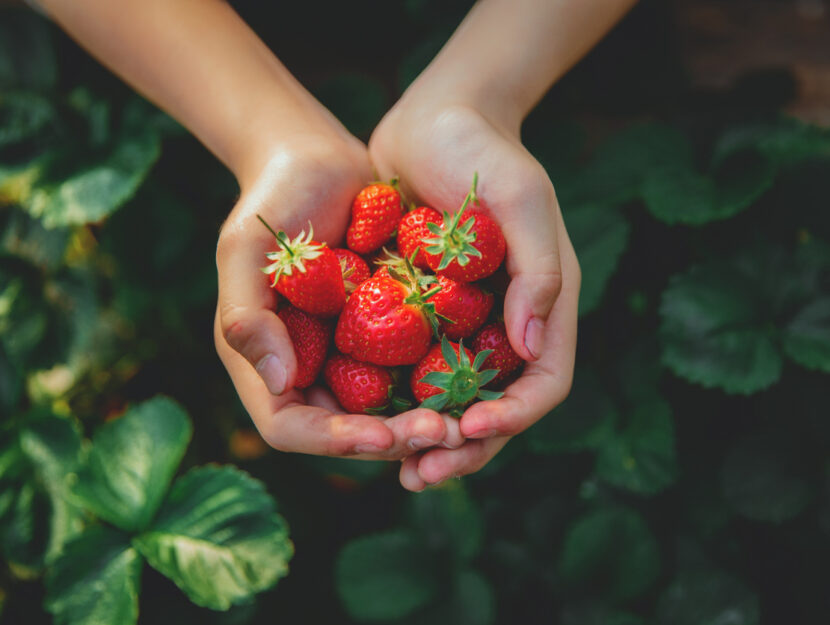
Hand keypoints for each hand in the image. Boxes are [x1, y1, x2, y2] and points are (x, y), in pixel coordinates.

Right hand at [215, 133, 463, 459]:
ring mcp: (345, 354)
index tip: (384, 436)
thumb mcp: (246, 250)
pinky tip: (474, 381)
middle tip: (444, 432)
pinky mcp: (382, 333)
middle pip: (345, 430)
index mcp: (264, 361)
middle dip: (392, 438)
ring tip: (464, 419)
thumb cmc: (273, 199)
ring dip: (421, 420)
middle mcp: (305, 368)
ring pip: (383, 410)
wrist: (318, 161)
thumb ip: (247, 315)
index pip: (290, 426)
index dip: (334, 440)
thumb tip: (276, 383)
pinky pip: (408, 370)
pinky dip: (436, 383)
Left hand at [369, 102, 580, 489]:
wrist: (433, 119)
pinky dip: (398, 401)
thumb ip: (539, 271)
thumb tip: (533, 348)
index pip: (543, 382)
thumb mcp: (521, 199)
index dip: (512, 416)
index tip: (468, 426)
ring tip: (397, 468)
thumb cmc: (483, 152)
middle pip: (497, 406)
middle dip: (466, 446)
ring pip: (454, 399)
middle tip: (422, 474)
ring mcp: (466, 323)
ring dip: (430, 438)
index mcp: (543, 304)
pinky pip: (414, 370)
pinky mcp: (423, 314)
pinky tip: (366, 420)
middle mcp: (507, 324)